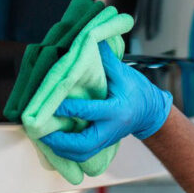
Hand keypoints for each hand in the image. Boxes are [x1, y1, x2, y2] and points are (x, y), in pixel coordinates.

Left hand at [40, 41, 172, 161]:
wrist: (150, 112)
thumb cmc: (137, 90)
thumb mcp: (123, 72)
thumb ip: (105, 59)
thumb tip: (90, 38)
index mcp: (117, 110)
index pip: (91, 111)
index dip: (70, 109)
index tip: (54, 104)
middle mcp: (111, 128)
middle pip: (84, 144)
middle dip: (61, 141)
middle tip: (43, 130)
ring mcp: (107, 140)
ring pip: (82, 154)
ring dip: (61, 149)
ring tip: (44, 138)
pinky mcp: (103, 145)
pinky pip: (83, 154)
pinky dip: (66, 151)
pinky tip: (53, 143)